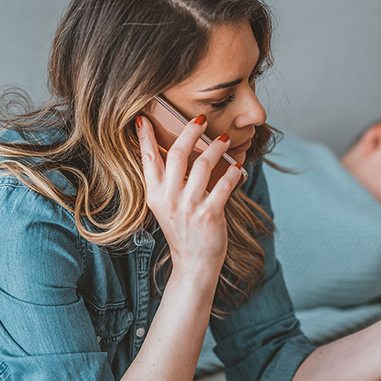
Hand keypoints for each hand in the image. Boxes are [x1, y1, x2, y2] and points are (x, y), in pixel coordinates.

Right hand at [135, 114, 242, 281]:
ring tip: (224, 139)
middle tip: (200, 118)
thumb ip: (169, 183)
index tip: (144, 117)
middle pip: (176, 154)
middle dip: (189, 131)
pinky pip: (223, 184)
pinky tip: (236, 166)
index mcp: (155, 195)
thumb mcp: (167, 206)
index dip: (145, 137)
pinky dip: (232, 172)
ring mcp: (189, 207)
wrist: (194, 263)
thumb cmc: (184, 231)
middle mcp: (169, 198)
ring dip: (216, 148)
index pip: (147, 159)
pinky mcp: (209, 214)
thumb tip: (181, 151)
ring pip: (202, 165)